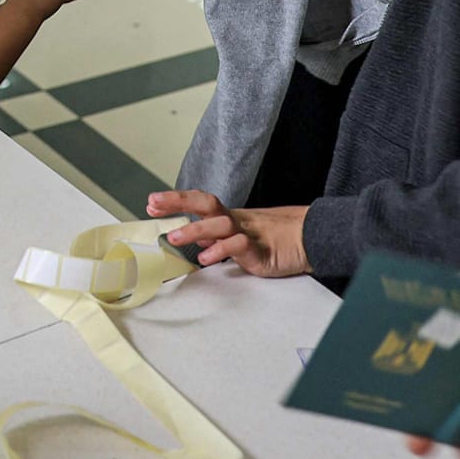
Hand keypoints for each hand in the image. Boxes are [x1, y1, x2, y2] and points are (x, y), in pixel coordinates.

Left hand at [148, 191, 312, 277]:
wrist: (308, 239)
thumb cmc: (271, 238)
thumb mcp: (236, 236)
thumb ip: (213, 236)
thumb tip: (190, 236)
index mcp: (227, 216)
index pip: (198, 202)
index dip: (175, 200)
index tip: (151, 202)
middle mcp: (234, 220)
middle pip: (205, 203)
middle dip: (177, 201)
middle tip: (154, 204)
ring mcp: (247, 233)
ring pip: (219, 224)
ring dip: (194, 230)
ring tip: (173, 237)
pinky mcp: (259, 251)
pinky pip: (239, 246)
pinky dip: (221, 250)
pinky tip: (206, 258)